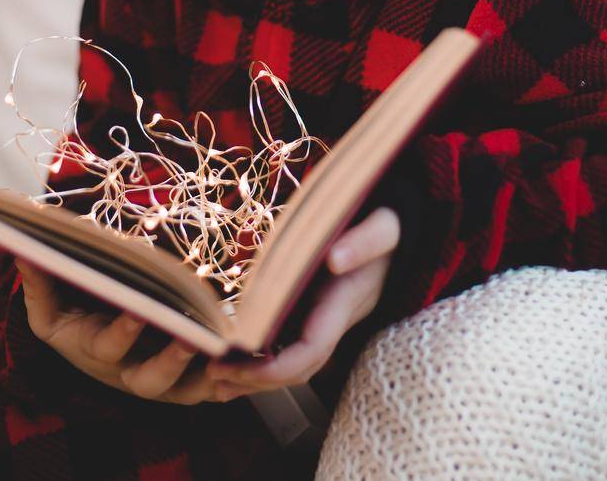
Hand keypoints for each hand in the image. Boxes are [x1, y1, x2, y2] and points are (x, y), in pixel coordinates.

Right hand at [16, 259, 226, 404]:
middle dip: (173, 362)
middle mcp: (129, 373)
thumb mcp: (47, 305)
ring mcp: (160, 382)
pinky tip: (253, 365)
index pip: (108, 345)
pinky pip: (212, 389)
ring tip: (231, 357)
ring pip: (187, 390)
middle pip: (151, 381)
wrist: (89, 344)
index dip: (124, 331)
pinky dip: (233, 382)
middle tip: (194, 340)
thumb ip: (38, 281)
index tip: (139, 310)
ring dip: (211, 377)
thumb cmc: (71, 317)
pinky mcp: (185, 383)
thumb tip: (24, 252)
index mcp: (95, 351)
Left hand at [204, 207, 398, 399]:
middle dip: (257, 379)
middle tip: (211, 377)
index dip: (276, 367)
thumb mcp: (384, 227)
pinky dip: (260, 359)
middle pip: (298, 367)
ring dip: (254, 376)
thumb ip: (366, 241)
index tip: (238, 368)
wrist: (395, 230)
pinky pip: (288, 345)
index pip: (312, 350)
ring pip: (291, 362)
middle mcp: (334, 320)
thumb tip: (336, 258)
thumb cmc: (387, 224)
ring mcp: (324, 319)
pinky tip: (232, 363)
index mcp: (345, 302)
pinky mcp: (314, 312)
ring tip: (213, 381)